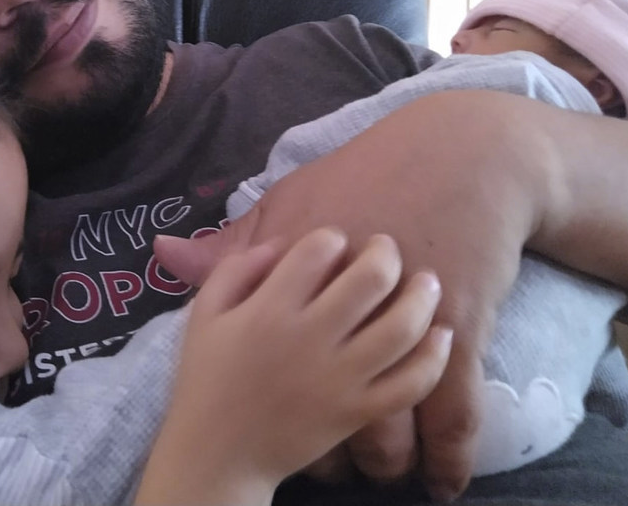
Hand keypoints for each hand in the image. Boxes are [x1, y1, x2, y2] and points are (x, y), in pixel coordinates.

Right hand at [135, 230, 450, 505]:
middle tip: (387, 247)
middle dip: (386, 252)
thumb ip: (235, 267)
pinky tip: (440, 336)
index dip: (332, 236)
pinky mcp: (357, 412)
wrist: (218, 454)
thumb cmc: (208, 377)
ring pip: (401, 327)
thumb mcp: (205, 312)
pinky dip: (434, 358)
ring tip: (427, 282)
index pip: (319, 249)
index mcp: (269, 308)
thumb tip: (280, 242)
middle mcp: (310, 337)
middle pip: (370, 278)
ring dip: (422, 296)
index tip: (335, 240)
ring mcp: (339, 377)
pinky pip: (410, 383)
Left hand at [154, 91, 549, 499]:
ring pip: (390, 432)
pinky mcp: (462, 335)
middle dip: (327, 454)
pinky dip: (451, 461)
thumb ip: (236, 243)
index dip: (264, 416)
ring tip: (377, 469)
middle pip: (326, 416)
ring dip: (384, 464)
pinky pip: (456, 420)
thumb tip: (165, 252)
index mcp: (293, 288)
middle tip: (327, 460)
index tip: (265, 428)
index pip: (266, 373)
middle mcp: (342, 320)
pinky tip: (445, 480)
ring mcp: (403, 332)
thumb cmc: (368, 173)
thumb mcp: (291, 198)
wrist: (457, 155)